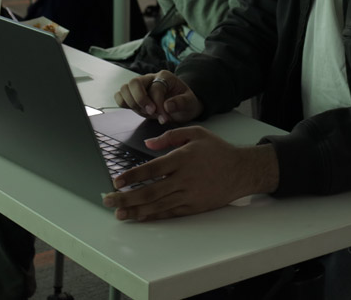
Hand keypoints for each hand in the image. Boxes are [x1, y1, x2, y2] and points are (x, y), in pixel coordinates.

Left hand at [101, 132, 278, 221]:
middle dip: (126, 197)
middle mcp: (184, 179)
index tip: (117, 181)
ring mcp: (189, 195)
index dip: (133, 176)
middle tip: (108, 200)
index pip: (152, 169)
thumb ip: (171, 136)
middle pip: (150, 192)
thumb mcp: (196, 133)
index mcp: (183, 158)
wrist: (241, 171)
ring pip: (157, 206)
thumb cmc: (217, 150)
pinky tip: (140, 217)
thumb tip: (148, 144)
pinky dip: (153, 216)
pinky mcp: (193, 207)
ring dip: (136, 210)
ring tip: (119, 213)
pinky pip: (170, 213)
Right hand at [115, 70, 202, 124]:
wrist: (182, 106)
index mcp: (164, 77)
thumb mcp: (190, 103)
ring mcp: (140, 86)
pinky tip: (137, 110)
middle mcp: (150, 79)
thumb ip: (181, 102)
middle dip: (140, 100)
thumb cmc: (185, 103)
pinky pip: (120, 96)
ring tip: (145, 113)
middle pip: (134, 82)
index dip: (158, 104)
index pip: (155, 88)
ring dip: (132, 103)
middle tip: (151, 113)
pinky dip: (124, 104)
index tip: (164, 118)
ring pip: (125, 88)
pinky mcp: (133, 95)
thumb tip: (167, 106)